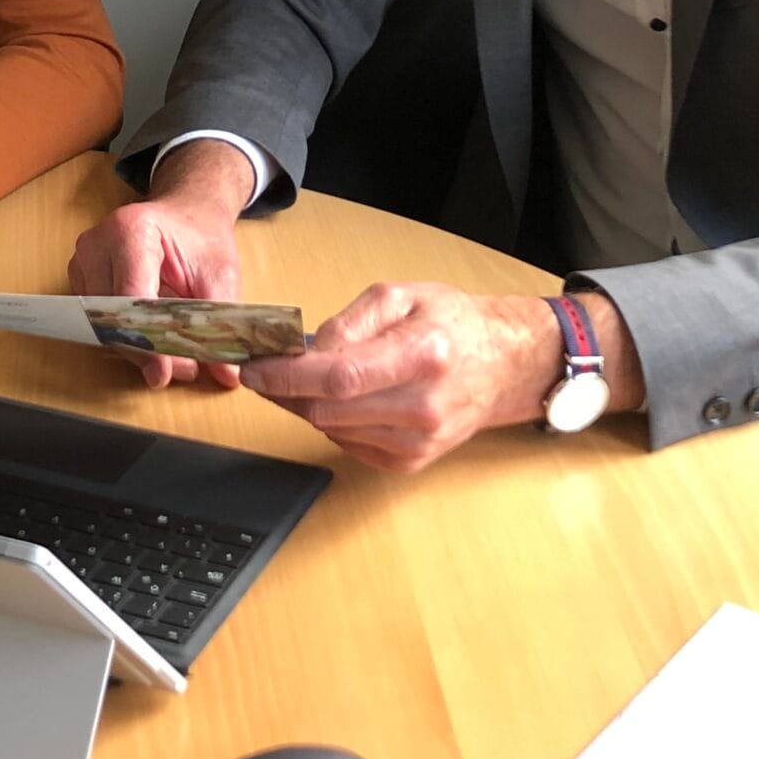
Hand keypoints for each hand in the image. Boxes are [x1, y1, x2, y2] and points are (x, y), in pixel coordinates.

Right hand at [69, 139, 251, 389]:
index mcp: (131, 231)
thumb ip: (218, 319)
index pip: (130, 296)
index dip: (145, 338)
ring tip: (174, 359)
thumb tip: (227, 372)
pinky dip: (125, 336)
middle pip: (111, 315)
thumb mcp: (220, 273)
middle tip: (182, 369)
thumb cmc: (200, 238)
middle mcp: (97, 244)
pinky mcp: (81, 277)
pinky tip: (153, 340)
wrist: (186, 215)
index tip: (164, 371)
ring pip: (101, 323)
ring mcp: (83, 260)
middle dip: (145, 349)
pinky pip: (97, 320)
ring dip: (135, 347)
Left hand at [240, 285, 638, 472]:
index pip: (339, 376)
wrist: (503, 365)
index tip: (255, 369)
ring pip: (332, 431)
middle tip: (267, 371)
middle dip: (286, 392)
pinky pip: (350, 445)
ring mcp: (419, 441)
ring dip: (307, 406)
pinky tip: (344, 400)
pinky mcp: (412, 462)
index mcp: (423, 355)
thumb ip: (351, 320)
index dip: (287, 376)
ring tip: (307, 379)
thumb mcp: (402, 295)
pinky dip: (334, 422)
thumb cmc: (452, 323)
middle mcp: (423, 406)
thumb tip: (308, 350)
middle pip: (328, 410)